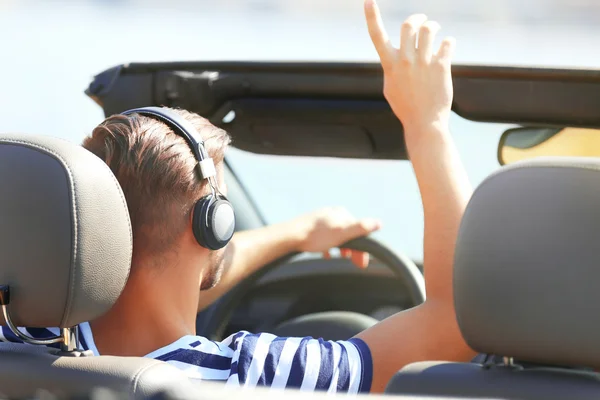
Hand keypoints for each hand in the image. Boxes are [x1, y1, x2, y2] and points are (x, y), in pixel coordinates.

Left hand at [293, 207, 380, 268]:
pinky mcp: (311, 227)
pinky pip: (324, 238)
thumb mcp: (342, 232)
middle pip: (348, 234)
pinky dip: (328, 247)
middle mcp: (332, 214)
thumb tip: (378, 223)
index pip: (358, 232)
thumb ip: (360, 228)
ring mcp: (321, 220)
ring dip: (342, 248)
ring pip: (337, 236)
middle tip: (354, 263)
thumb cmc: (316, 236)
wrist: (290, 236)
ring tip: (340, 258)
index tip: (362, 263)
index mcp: (342, 214)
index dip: (362, 248)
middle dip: (353, 249)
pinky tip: (326, 254)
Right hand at [365, 0, 454, 134]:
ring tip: (435, 30)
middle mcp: (405, 61)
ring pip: (429, 30)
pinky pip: (447, 43)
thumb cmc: (406, 107)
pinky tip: (448, 46)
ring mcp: (423, 63)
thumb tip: (396, 55)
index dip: (371, 16)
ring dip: (433, 26)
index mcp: (390, 65)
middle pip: (408, 25)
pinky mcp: (441, 67)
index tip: (368, 0)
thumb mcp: (390, 87)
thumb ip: (392, 68)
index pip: (377, 36)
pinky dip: (448, 41)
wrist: (424, 123)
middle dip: (417, 18)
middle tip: (421, 20)